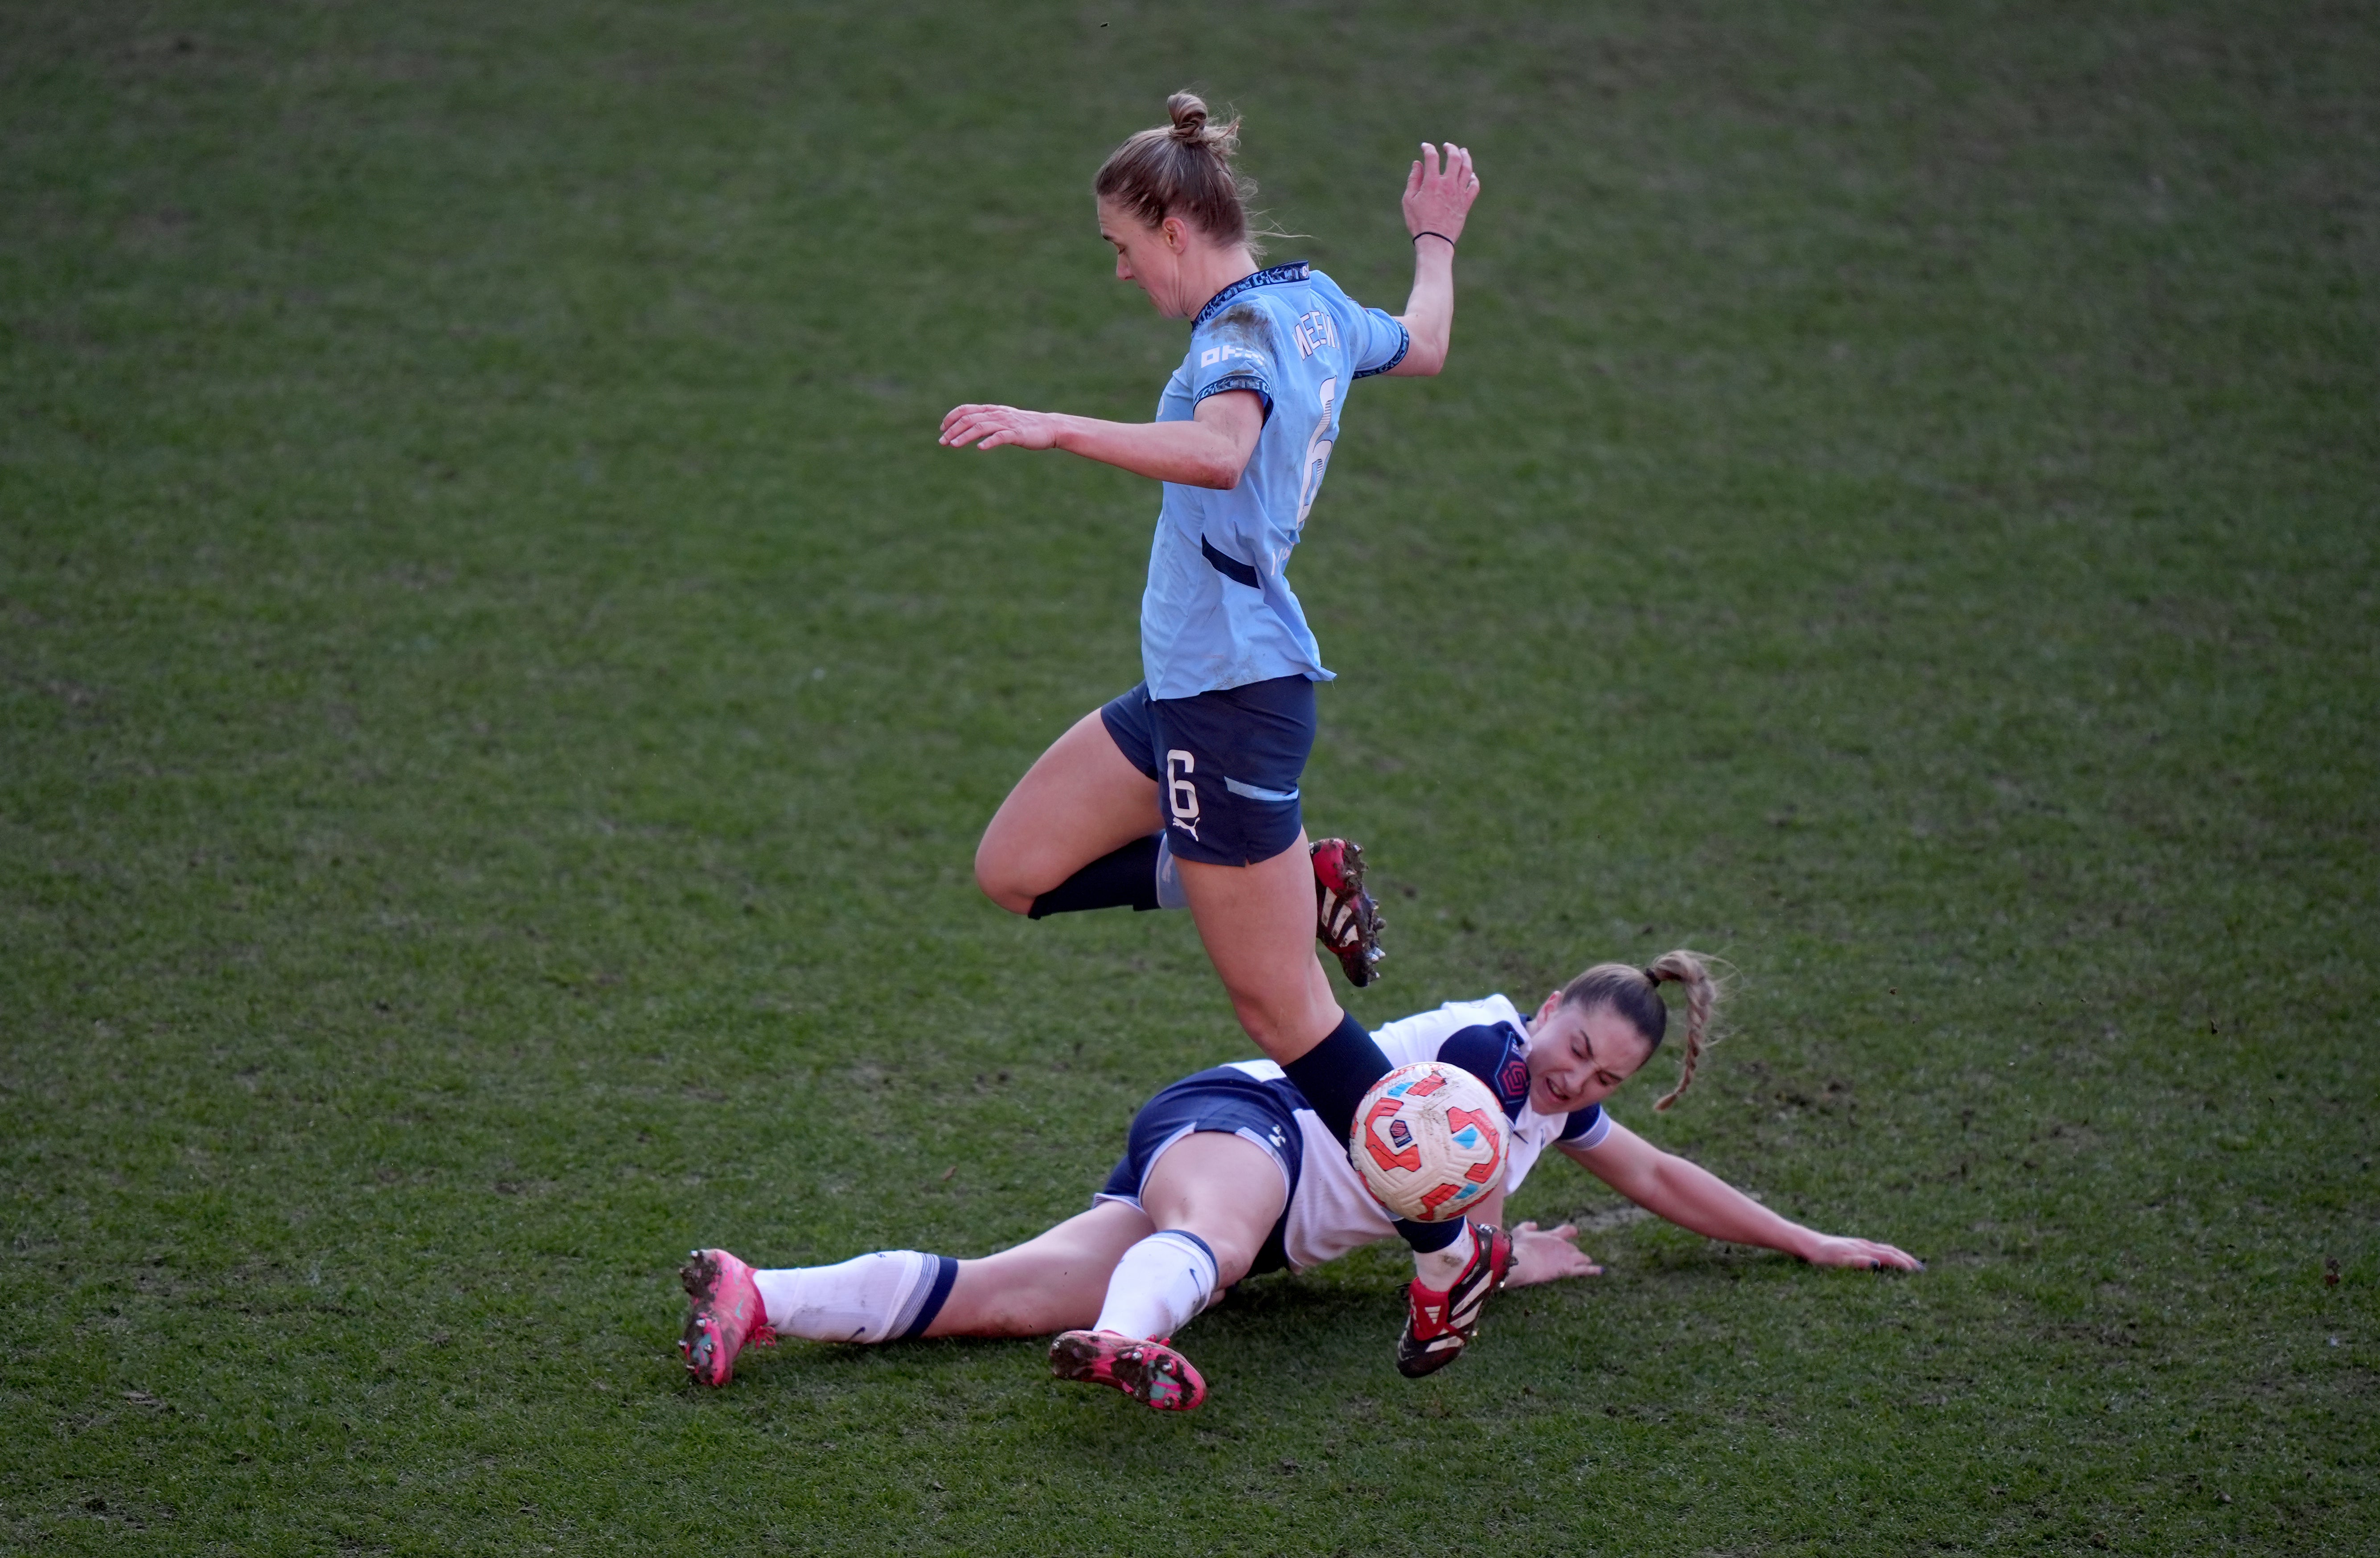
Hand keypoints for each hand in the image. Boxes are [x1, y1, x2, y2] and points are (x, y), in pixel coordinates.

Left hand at [939, 403, 1060, 450]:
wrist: (1050, 427)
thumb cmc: (1026, 426)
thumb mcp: (1004, 420)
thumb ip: (989, 420)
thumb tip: (971, 426)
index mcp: (992, 410)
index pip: (966, 409)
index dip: (952, 417)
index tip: (942, 428)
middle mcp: (997, 414)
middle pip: (969, 419)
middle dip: (953, 430)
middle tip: (942, 442)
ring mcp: (1007, 424)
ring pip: (980, 427)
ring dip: (964, 436)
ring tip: (953, 445)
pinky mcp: (1017, 434)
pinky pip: (1000, 437)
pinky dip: (989, 441)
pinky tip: (980, 448)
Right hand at [1403, 142, 1480, 246]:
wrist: (1435, 241)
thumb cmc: (1418, 222)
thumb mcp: (1408, 200)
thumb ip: (1413, 179)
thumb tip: (1418, 163)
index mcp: (1432, 182)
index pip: (1432, 157)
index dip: (1428, 148)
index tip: (1425, 147)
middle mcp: (1448, 184)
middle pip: (1454, 158)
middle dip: (1451, 148)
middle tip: (1447, 146)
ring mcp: (1459, 193)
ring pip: (1467, 168)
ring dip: (1465, 157)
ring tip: (1462, 152)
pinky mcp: (1466, 203)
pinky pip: (1474, 186)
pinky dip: (1474, 178)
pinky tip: (1471, 175)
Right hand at [1505, 1220, 1603, 1287]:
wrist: (1522, 1260)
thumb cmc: (1519, 1246)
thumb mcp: (1520, 1231)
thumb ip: (1528, 1226)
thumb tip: (1535, 1223)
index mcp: (1552, 1235)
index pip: (1566, 1231)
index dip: (1571, 1232)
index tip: (1575, 1232)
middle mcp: (1561, 1245)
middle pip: (1573, 1247)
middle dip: (1575, 1251)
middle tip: (1577, 1254)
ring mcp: (1566, 1257)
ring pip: (1580, 1257)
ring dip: (1583, 1259)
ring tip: (1587, 1262)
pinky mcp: (1567, 1269)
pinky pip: (1584, 1270)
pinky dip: (1593, 1270)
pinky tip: (1601, 1270)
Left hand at [1801, 1234, 1924, 1271]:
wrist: (1805, 1242)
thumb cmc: (1820, 1254)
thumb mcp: (1837, 1260)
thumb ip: (1858, 1262)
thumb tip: (1878, 1264)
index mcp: (1863, 1249)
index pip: (1889, 1256)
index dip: (1904, 1264)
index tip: (1918, 1272)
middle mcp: (1863, 1245)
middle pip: (1891, 1251)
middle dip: (1906, 1259)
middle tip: (1921, 1269)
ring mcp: (1859, 1244)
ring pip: (1884, 1248)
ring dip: (1899, 1255)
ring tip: (1909, 1263)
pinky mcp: (1853, 1245)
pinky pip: (1876, 1248)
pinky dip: (1887, 1253)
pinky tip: (1885, 1258)